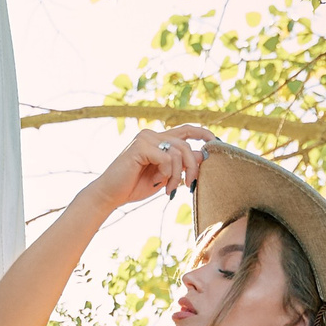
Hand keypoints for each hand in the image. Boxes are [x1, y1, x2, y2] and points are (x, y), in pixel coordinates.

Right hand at [86, 126, 213, 211]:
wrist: (109, 196)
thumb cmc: (134, 187)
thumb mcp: (164, 176)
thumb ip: (181, 165)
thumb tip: (205, 155)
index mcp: (157, 139)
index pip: (185, 130)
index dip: (203, 133)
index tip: (216, 142)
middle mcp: (152, 134)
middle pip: (186, 143)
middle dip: (193, 166)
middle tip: (190, 185)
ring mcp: (145, 138)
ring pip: (178, 152)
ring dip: (177, 175)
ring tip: (169, 189)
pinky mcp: (140, 146)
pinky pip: (167, 158)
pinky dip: (166, 173)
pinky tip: (158, 183)